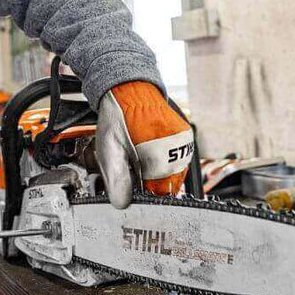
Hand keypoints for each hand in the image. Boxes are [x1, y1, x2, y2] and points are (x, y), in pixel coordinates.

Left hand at [97, 81, 192, 208]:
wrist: (130, 90)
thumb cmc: (118, 117)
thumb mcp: (109, 151)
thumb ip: (117, 179)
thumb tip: (123, 204)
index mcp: (160, 157)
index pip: (159, 195)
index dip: (144, 198)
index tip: (133, 193)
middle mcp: (178, 152)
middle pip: (167, 186)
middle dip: (150, 185)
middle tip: (133, 171)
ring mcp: (184, 144)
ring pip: (173, 174)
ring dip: (157, 173)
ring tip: (140, 158)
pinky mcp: (184, 138)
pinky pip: (177, 159)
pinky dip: (163, 161)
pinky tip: (148, 152)